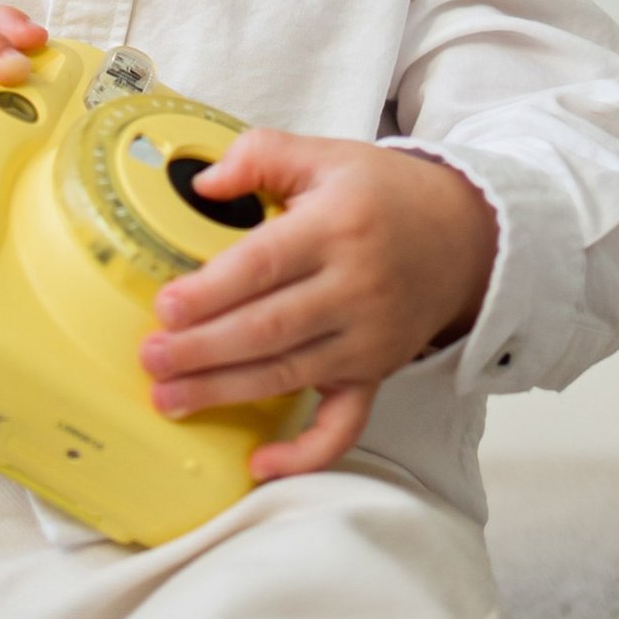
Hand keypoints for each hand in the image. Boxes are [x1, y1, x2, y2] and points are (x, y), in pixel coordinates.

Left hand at [137, 134, 496, 481]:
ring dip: (225, 392)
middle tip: (152, 358)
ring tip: (169, 398)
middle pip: (268, 328)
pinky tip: (258, 464)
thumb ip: (260, 154)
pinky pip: (344, 424)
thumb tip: (201, 183)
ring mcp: (367, 339)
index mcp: (336, 228)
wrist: (466, 235)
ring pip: (288, 374)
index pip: (263, 265)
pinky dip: (305, 453)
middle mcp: (355, 288)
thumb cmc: (385, 194)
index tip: (166, 308)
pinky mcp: (376, 372)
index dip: (211, 291)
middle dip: (203, 349)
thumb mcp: (326, 155)